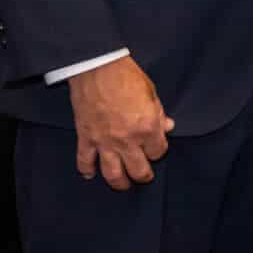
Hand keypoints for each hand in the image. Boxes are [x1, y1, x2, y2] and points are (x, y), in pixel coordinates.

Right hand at [67, 55, 174, 190]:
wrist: (97, 68)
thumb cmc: (127, 77)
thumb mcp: (151, 93)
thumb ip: (159, 114)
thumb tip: (168, 127)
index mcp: (147, 127)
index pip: (158, 151)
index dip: (158, 150)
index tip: (156, 147)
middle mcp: (127, 140)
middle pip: (138, 169)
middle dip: (143, 175)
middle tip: (144, 176)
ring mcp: (104, 141)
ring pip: (112, 173)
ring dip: (119, 183)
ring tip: (123, 184)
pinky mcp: (85, 138)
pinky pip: (84, 161)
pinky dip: (86, 170)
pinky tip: (90, 175)